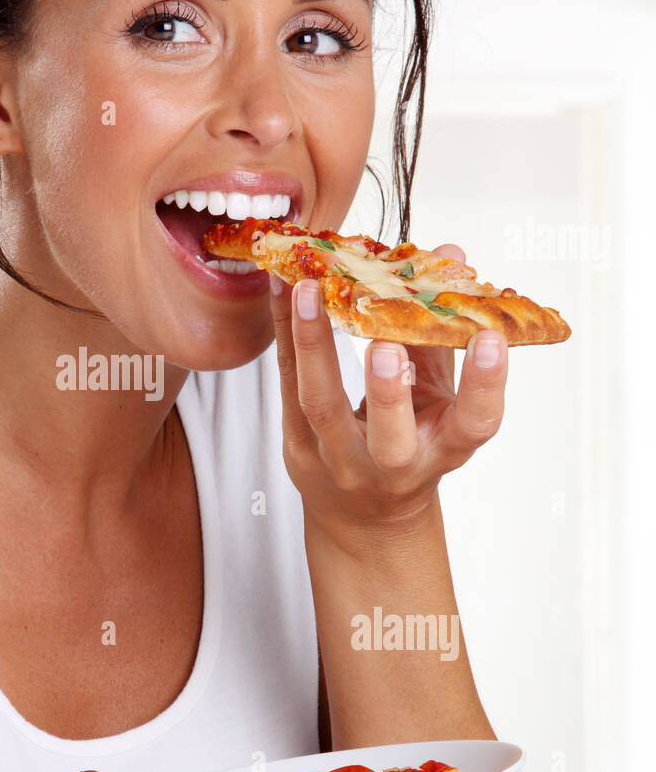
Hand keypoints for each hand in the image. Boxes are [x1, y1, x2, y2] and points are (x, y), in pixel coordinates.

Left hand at [269, 244, 507, 533]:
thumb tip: (451, 255)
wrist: (365, 515)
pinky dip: (285, 337)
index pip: (474, 424)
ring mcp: (340, 460)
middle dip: (388, 392)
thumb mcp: (438, 400)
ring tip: (306, 291)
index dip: (486, 386)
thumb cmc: (412, 442)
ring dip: (314, 346)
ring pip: (321, 408)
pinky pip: (288, 387)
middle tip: (385, 342)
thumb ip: (441, 332)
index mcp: (443, 449)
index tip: (490, 339)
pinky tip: (281, 293)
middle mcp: (393, 464)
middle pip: (389, 437)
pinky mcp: (298, 448)